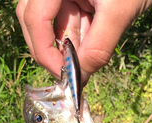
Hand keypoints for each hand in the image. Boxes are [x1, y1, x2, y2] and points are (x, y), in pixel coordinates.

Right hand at [16, 0, 151, 80]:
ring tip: (88, 56)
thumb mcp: (118, 14)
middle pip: (33, 21)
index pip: (33, 17)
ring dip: (67, 46)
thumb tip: (79, 78)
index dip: (43, 50)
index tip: (61, 74)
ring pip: (50, 26)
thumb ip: (97, 47)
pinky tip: (91, 45)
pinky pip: (65, 23)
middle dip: (51, 50)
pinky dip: (76, 40)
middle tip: (69, 73)